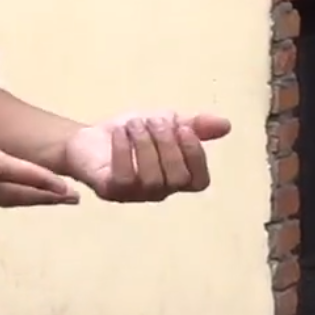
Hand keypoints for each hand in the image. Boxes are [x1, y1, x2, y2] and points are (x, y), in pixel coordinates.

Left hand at [63, 110, 233, 202]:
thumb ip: (194, 125)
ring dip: (146, 144)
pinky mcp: (111, 190)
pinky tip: (121, 132)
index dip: (196, 156)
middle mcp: (159, 192)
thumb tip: (226, 125)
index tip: (184, 128)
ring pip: (152, 179)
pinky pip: (124, 178)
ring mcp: (135, 194)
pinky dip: (124, 151)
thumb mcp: (166, 123)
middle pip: (177, 179)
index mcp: (176, 178)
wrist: (88, 139)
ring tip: (136, 122)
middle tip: (154, 120)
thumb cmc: (131, 134)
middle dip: (168, 144)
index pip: (199, 181)